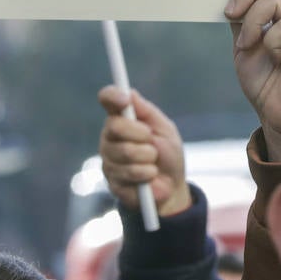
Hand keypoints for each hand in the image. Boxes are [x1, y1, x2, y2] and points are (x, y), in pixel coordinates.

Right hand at [98, 86, 190, 216]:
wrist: (173, 187)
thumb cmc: (168, 154)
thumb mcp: (164, 129)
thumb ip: (147, 112)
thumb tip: (129, 92)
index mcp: (122, 119)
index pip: (107, 99)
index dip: (112, 96)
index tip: (125, 100)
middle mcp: (110, 137)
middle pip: (115, 126)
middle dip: (142, 135)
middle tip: (153, 144)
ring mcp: (108, 159)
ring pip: (125, 152)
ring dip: (148, 158)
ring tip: (153, 165)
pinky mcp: (111, 181)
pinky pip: (128, 173)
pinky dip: (147, 175)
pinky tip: (148, 178)